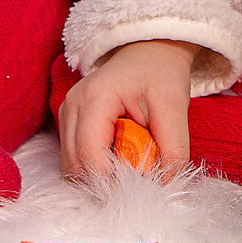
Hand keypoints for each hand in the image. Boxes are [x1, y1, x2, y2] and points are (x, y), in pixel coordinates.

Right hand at [58, 39, 197, 179]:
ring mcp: (66, 113)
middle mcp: (72, 105)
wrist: (149, 54)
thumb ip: (173, 150)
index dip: (112, 179)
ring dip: (99, 175)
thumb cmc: (161, 76)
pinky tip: (117, 158)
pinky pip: (74, 158)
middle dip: (105, 180)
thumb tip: (166, 186)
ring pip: (71, 165)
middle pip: (75, 163)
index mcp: (96, 97)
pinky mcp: (68, 123)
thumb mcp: (175, 109)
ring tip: (129, 165)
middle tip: (137, 179)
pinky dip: (95, 167)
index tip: (139, 188)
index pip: (90, 153)